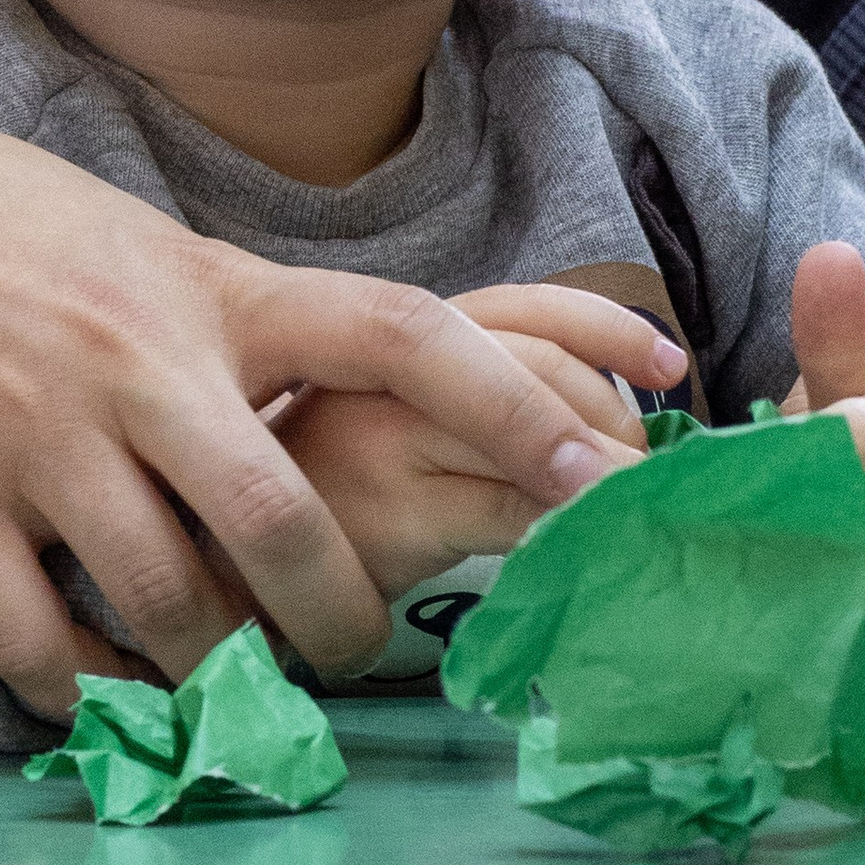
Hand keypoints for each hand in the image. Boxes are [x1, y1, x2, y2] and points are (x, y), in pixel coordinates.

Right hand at [0, 116, 655, 718]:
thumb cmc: (24, 230)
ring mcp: (39, 439)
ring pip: (167, 601)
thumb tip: (382, 410)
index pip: (400, 333)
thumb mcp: (165, 255)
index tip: (595, 476)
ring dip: (217, 670)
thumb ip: (260, 333)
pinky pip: (35, 642)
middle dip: (340, 618)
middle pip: (284, 523)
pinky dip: (88, 693)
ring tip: (236, 691)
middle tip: (356, 657)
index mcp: (215, 294)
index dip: (511, 407)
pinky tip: (114, 694)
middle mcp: (138, 367)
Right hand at [276, 286, 678, 596]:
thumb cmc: (300, 497)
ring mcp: (379, 441)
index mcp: (383, 337)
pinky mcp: (384, 518)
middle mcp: (379, 372)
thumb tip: (598, 431)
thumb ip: (462, 411)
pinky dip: (561, 536)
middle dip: (611, 422)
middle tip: (642, 474)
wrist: (194, 553)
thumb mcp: (380, 428)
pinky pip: (508, 519)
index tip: (670, 363)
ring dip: (599, 484)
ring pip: (532, 446)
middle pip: (534, 371)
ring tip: (626, 516)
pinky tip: (572, 557)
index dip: (604, 326)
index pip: (513, 307)